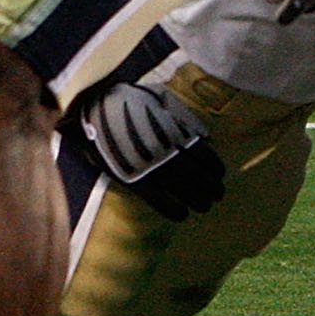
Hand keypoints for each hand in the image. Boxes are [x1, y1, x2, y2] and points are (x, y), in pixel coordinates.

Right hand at [75, 81, 225, 221]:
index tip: (221, 175)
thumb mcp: (162, 101)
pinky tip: (182, 215)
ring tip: (206, 206)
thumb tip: (204, 136)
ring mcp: (149, 165)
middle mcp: (166, 150)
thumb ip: (183, 118)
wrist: (94, 106)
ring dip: (197, 200)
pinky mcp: (132, 178)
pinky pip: (156, 199)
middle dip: (211, 187)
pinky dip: (171, 209)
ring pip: (181, 189)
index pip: (204, 155)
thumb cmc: (129, 100)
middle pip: (197, 175)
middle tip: (218, 195)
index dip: (215, 168)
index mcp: (175, 131)